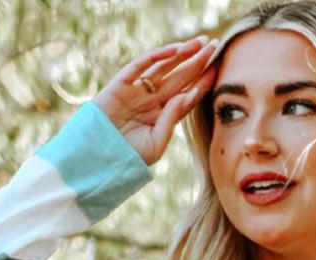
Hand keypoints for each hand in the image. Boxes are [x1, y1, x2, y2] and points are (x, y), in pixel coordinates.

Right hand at [93, 37, 217, 166]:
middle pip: (178, 77)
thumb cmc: (127, 158)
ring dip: (181, 54)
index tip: (218, 69)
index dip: (201, 82)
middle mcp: (151, 101)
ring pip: (163, 67)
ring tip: (199, 43)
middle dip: (196, 62)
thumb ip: (171, 121)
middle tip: (213, 46)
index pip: (186, 95)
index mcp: (161, 116)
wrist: (97, 160)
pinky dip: (156, 56)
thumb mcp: (155, 144)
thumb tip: (187, 95)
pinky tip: (175, 50)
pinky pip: (140, 65)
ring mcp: (136, 90)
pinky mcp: (121, 84)